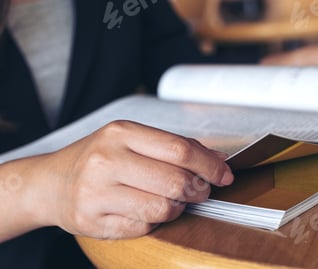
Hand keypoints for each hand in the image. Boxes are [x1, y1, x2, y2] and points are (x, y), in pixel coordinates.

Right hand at [36, 121, 232, 239]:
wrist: (50, 183)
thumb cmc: (99, 158)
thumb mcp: (132, 140)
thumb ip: (174, 147)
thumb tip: (218, 160)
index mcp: (121, 133)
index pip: (180, 150)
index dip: (209, 165)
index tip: (223, 175)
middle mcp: (106, 160)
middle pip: (176, 181)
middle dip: (199, 189)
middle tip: (201, 191)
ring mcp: (96, 193)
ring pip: (163, 208)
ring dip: (178, 207)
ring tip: (172, 200)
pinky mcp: (92, 222)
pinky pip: (144, 227)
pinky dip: (155, 221)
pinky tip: (147, 210)